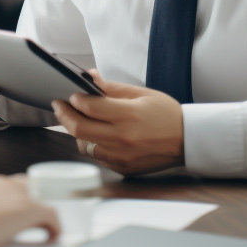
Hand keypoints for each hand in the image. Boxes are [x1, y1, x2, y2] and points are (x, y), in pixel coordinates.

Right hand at [0, 174, 59, 246]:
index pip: (13, 186)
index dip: (19, 199)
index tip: (17, 213)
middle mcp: (8, 184)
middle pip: (30, 188)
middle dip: (33, 202)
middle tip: (33, 220)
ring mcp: (19, 195)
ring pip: (41, 201)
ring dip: (42, 216)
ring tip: (45, 229)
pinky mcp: (29, 208)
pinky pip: (51, 215)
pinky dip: (54, 227)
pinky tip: (52, 237)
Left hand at [51, 70, 184, 175]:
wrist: (187, 140)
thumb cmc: (166, 114)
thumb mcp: (141, 94)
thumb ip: (112, 88)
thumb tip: (89, 78)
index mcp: (129, 116)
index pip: (91, 107)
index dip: (75, 99)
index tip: (70, 94)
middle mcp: (122, 139)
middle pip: (79, 128)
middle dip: (64, 115)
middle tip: (58, 105)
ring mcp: (121, 156)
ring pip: (84, 145)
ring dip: (76, 131)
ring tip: (77, 119)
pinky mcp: (122, 168)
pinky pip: (97, 156)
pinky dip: (91, 144)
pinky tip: (94, 134)